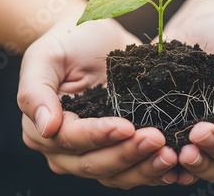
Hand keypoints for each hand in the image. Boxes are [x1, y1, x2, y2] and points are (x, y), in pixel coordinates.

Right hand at [17, 17, 177, 187]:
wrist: (92, 37)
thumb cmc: (66, 43)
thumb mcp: (44, 58)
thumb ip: (36, 92)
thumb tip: (46, 128)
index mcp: (43, 130)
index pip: (71, 140)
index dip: (98, 136)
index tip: (126, 126)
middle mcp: (66, 150)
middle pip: (95, 164)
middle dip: (127, 154)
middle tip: (157, 140)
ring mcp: (95, 153)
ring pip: (117, 175)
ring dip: (145, 169)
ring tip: (171, 155)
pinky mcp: (119, 150)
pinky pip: (135, 170)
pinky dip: (155, 172)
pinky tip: (177, 169)